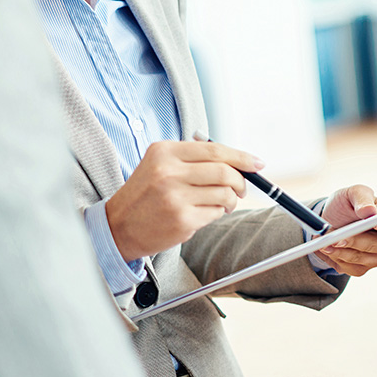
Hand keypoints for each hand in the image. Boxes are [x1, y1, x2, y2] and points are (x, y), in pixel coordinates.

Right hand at [105, 139, 259, 261]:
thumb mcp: (160, 163)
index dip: (241, 157)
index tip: (257, 163)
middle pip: (225, 171)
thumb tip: (239, 160)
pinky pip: (216, 212)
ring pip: (225, 194)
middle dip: (241, 181)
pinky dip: (218, 212)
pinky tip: (205, 213)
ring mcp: (175, 197)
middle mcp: (169, 172)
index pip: (215, 150)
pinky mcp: (182, 220)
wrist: (118, 226)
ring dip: (231, 200)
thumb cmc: (146, 193)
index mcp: (165, 152)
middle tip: (242, 188)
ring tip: (224, 203)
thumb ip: (194, 157)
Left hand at [315, 185, 376, 276]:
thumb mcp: (352, 193)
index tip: (376, 224)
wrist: (331, 221)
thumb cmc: (347, 204)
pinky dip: (338, 259)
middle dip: (357, 241)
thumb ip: (362, 198)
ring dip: (343, 251)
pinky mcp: (363, 267)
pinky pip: (353, 268)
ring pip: (365, 259)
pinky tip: (329, 249)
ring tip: (326, 242)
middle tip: (337, 237)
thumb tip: (370, 211)